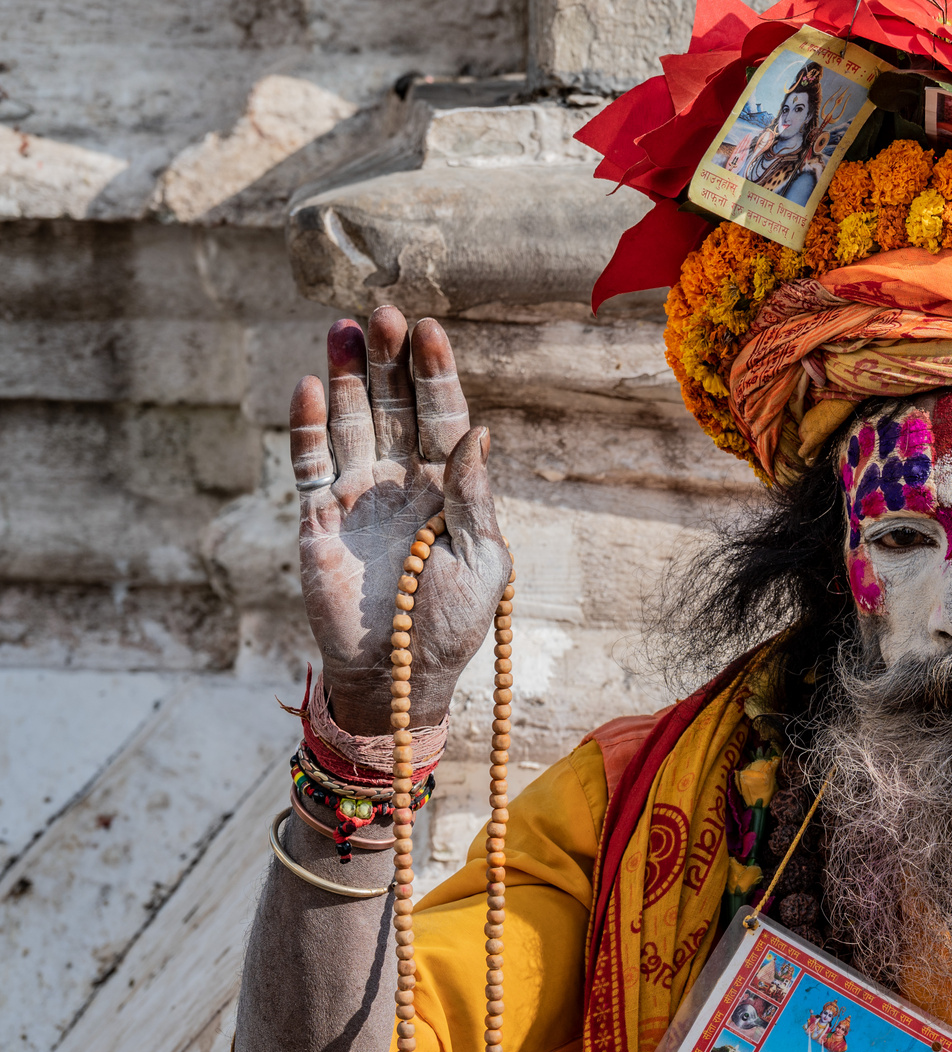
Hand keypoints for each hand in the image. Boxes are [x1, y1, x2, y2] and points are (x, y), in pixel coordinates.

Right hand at [290, 306, 510, 734]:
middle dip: (389, 361)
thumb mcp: (482, 559)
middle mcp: (402, 480)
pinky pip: (310, 463)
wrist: (399, 677)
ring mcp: (359, 496)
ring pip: (350, 422)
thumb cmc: (451, 623)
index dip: (435, 373)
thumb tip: (478, 433)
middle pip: (392, 406)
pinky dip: (307, 426)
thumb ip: (476, 496)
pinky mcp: (319, 518)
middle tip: (384, 312)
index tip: (431, 329)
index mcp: (449, 486)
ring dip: (346, 376)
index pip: (442, 416)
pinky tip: (309, 385)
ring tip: (347, 328)